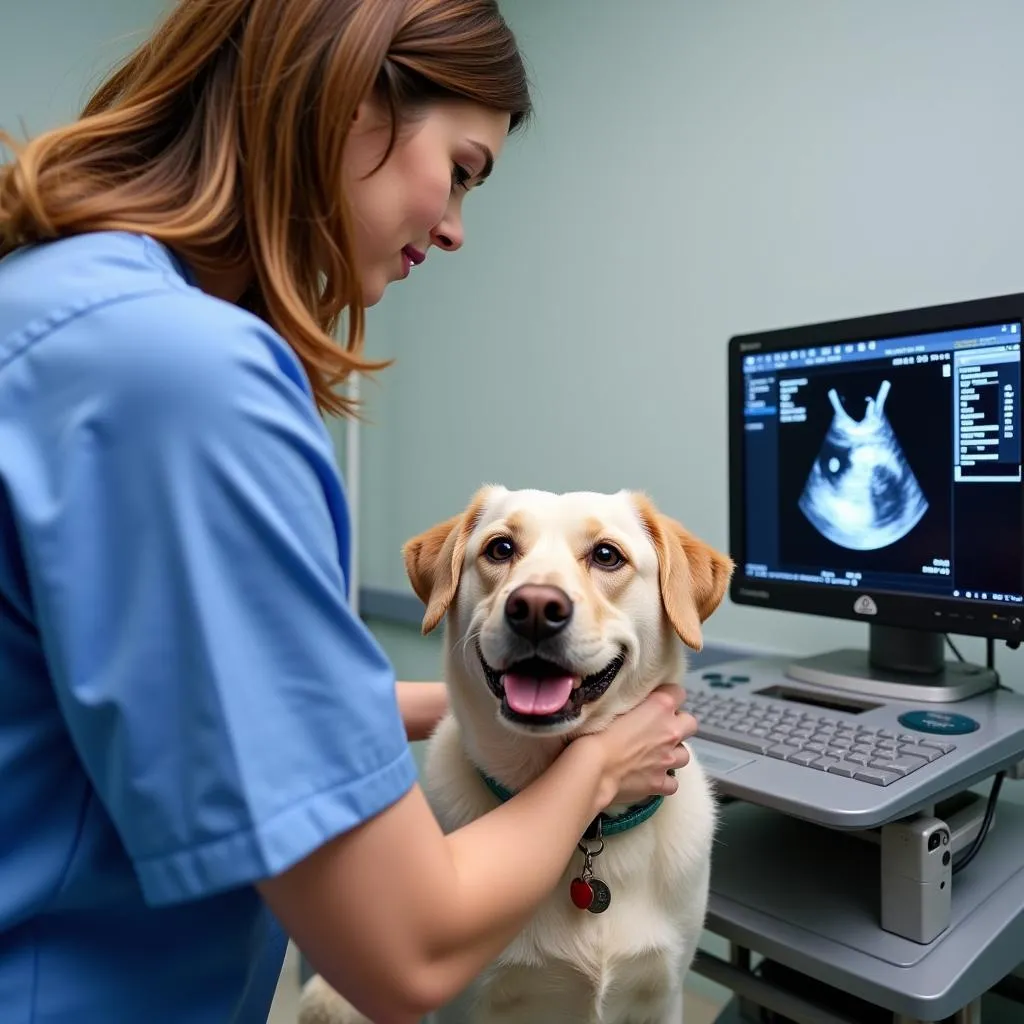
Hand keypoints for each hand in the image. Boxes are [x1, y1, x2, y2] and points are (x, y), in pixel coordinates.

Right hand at [589, 684, 695, 807]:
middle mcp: (670, 732)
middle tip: (660, 728)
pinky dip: (664, 780)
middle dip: (679, 725)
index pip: (678, 692)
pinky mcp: (660, 783)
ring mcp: (668, 759)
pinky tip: (651, 777)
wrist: (592, 767)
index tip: (656, 701)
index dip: (668, 696)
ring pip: (685, 755)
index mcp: (660, 707)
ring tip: (656, 754)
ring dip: (673, 752)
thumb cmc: (595, 731)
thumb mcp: (615, 705)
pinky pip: (672, 783)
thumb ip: (634, 704)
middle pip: (690, 723)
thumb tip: (638, 706)